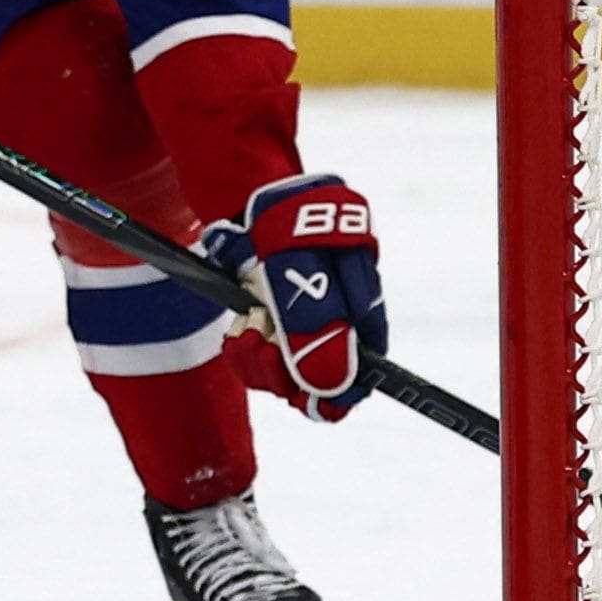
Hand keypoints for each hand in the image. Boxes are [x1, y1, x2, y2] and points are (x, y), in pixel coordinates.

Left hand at [207, 171, 381, 418]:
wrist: (255, 200)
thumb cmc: (291, 234)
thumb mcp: (301, 281)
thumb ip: (316, 332)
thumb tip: (331, 389)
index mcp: (360, 320)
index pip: (359, 380)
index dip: (332, 398)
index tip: (303, 400)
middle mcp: (334, 328)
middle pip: (313, 385)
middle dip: (279, 371)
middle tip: (261, 338)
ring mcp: (300, 327)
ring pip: (280, 375)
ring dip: (256, 356)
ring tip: (249, 320)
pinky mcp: (270, 324)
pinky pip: (257, 358)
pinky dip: (243, 345)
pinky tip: (240, 322)